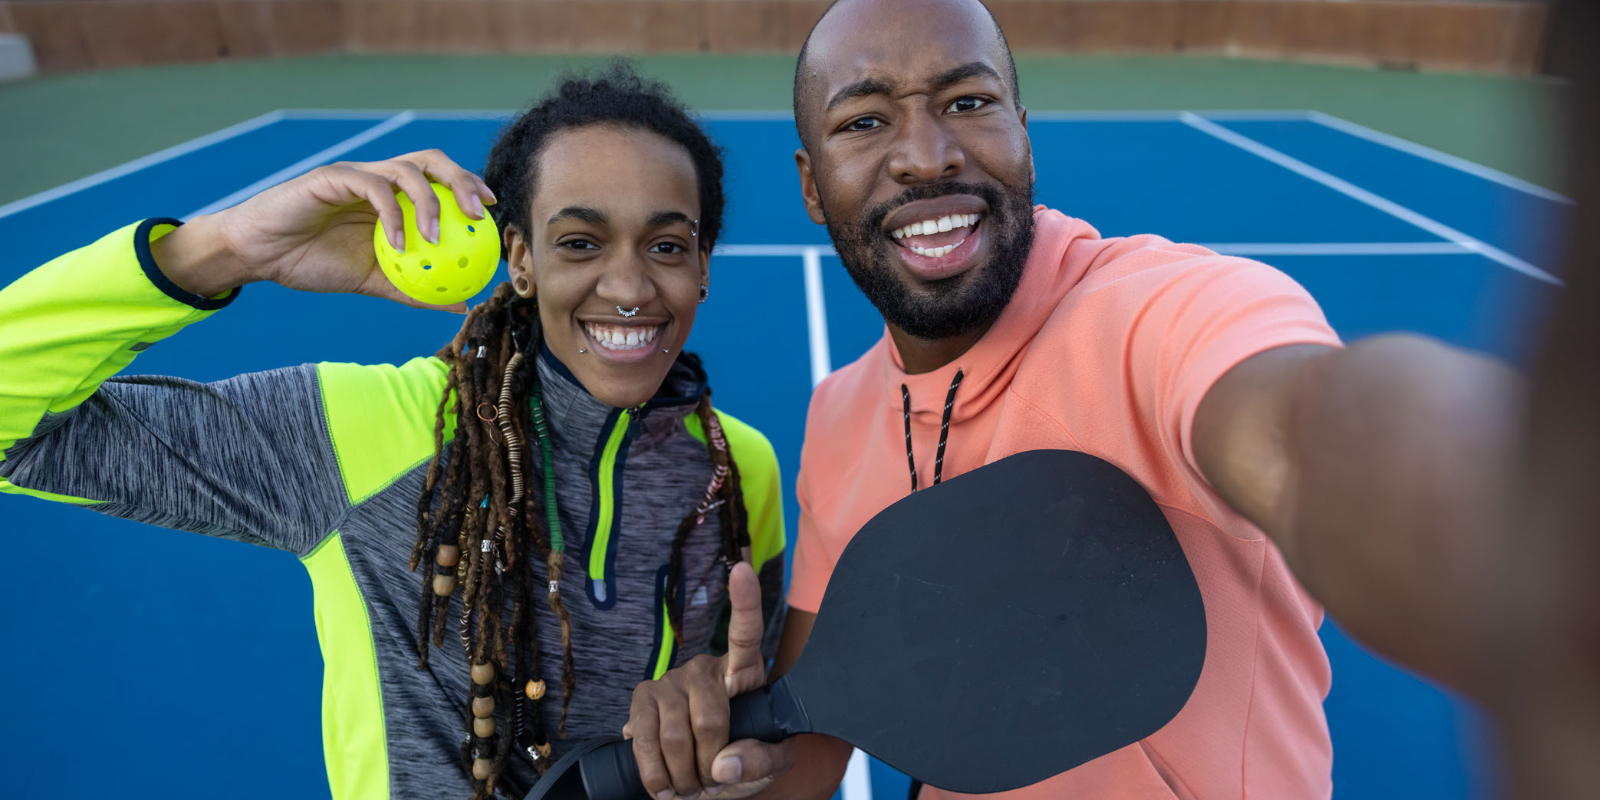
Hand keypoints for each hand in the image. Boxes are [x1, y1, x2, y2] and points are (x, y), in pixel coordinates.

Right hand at [153, 150, 495, 309]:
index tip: (492, 212)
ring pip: (404, 170)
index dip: (469, 187)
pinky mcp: (330, 177)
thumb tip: (463, 304)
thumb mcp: (374, 281)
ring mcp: (355, 175)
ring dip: (429, 202)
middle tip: (478, 213)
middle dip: (461, 180)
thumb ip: (416, 289)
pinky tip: (400, 244)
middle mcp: (377, 178)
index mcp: (391, 197)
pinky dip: (392, 214)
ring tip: (436, 238)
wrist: (259, 255)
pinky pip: (371, 187)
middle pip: (430, 161)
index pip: (438, 179)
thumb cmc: (312, 263)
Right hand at [623, 562, 796, 799]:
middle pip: (708, 718)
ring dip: (683, 776)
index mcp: (745, 671)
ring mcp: (670, 681)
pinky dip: (654, 774)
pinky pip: (643, 740)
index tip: (740, 570)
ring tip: (692, 786)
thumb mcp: (774, 763)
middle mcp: (704, 668)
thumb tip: (724, 762)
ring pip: (674, 735)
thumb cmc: (747, 757)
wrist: (708, 776)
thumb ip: (761, 760)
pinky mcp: (642, 699)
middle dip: (711, 764)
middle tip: (714, 782)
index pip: (746, 632)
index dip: (744, 601)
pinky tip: (663, 785)